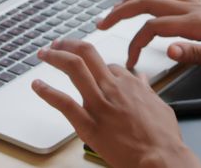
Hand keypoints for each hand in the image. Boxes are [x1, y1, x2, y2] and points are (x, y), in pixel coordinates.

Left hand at [32, 39, 200, 167]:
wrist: (161, 158)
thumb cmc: (163, 138)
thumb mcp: (160, 106)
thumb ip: (147, 91)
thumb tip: (143, 80)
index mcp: (130, 83)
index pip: (108, 64)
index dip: (96, 65)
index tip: (88, 68)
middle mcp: (113, 87)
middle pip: (87, 53)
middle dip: (69, 44)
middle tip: (57, 44)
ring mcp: (99, 104)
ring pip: (74, 68)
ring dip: (55, 57)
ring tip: (45, 53)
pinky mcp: (89, 124)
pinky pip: (64, 103)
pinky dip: (47, 92)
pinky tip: (37, 86)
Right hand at [97, 0, 200, 71]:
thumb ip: (196, 53)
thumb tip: (168, 49)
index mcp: (195, 23)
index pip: (153, 27)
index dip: (134, 43)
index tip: (128, 62)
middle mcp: (193, 9)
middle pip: (147, 1)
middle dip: (120, 10)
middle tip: (100, 22)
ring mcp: (198, 5)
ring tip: (117, 8)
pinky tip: (154, 0)